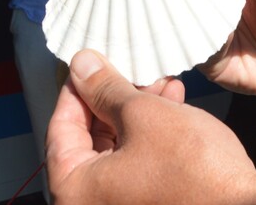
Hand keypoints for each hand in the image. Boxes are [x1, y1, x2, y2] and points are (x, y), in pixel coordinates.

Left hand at [47, 49, 255, 204]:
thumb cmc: (195, 172)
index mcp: (76, 191)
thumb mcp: (146, 115)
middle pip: (89, 140)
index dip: (77, 89)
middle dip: (115, 98)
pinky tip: (174, 106)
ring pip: (117, 149)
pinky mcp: (149, 204)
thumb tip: (81, 66)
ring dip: (137, 112)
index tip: (90, 64)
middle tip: (131, 68)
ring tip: (162, 82)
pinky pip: (137, 164)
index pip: (60, 129)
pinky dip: (150, 135)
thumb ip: (107, 89)